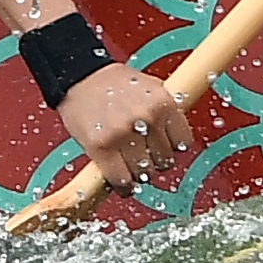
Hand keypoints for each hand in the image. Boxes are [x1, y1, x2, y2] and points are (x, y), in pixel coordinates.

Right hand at [59, 60, 189, 190]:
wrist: (80, 76)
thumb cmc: (114, 83)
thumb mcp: (150, 88)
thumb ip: (165, 112)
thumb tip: (177, 141)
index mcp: (163, 102)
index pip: (183, 143)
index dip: (173, 148)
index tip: (166, 148)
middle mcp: (146, 119)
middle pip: (164, 161)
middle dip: (155, 161)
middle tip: (144, 155)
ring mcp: (123, 134)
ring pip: (144, 173)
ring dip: (139, 174)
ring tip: (130, 165)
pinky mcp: (101, 148)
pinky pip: (121, 179)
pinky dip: (123, 186)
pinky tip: (121, 181)